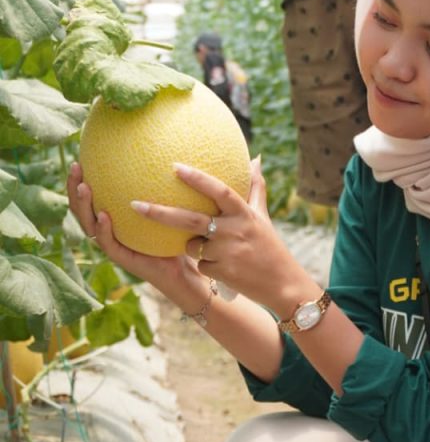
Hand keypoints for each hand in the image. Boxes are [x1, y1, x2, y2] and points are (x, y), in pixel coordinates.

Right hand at [66, 163, 199, 302]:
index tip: (80, 157)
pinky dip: (102, 230)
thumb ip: (160, 184)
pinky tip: (103, 216)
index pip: (91, 196)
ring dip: (84, 205)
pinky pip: (108, 243)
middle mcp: (108, 229)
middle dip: (74, 188)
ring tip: (84, 188)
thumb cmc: (176, 232)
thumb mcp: (167, 204)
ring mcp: (112, 244)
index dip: (81, 179)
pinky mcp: (122, 257)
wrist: (183, 266)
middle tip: (75, 167)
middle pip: (81, 208)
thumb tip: (166, 152)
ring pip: (88, 224)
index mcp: (113, 217)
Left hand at [129, 158, 308, 311]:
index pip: (219, 190)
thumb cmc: (269, 246)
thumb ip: (254, 187)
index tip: (174, 166)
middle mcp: (235, 230)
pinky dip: (206, 265)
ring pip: (191, 246)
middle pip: (190, 220)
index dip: (197, 178)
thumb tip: (254, 158)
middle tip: (134, 204)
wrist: (282, 283)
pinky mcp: (222, 272)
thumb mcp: (262, 216)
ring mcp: (228, 252)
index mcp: (244, 213)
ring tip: (219, 251)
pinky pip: (200, 264)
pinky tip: (225, 268)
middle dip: (159, 212)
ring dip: (194, 247)